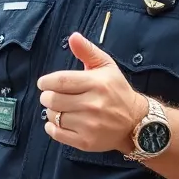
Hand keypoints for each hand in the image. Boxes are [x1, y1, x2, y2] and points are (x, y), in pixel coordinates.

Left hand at [37, 32, 145, 152]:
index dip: (46, 81)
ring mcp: (89, 125)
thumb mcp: (106, 66)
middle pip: (53, 100)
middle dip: (46, 96)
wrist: (135, 121)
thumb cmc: (117, 91)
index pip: (61, 81)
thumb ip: (87, 51)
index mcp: (96, 83)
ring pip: (54, 116)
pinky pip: (57, 134)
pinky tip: (57, 122)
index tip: (44, 83)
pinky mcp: (86, 141)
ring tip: (59, 108)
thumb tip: (73, 36)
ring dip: (51, 111)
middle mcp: (93, 104)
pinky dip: (52, 127)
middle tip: (50, 96)